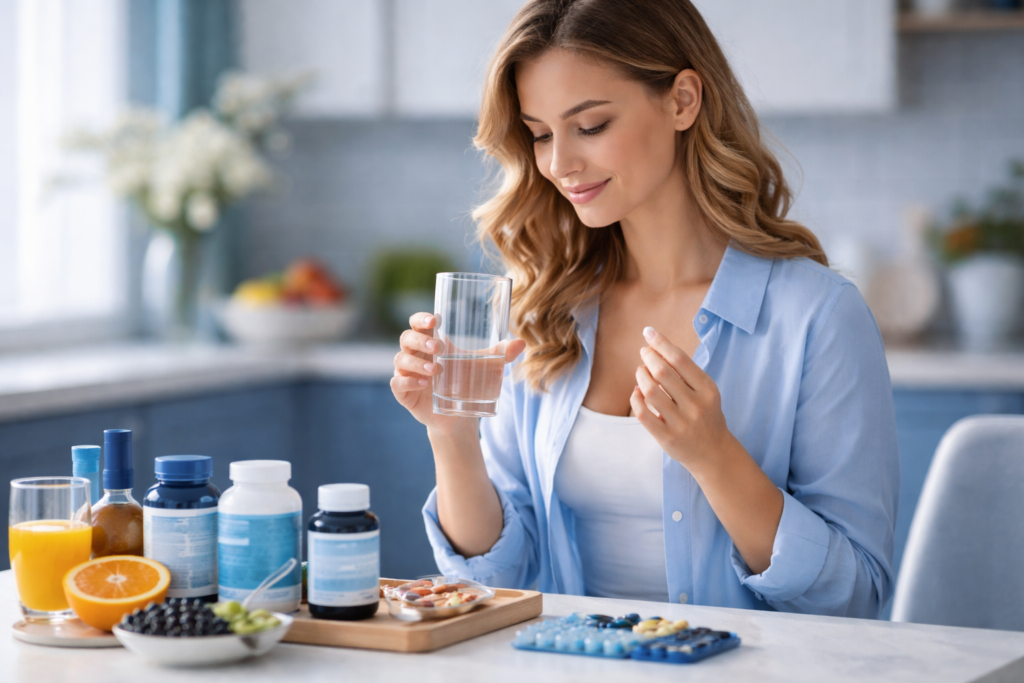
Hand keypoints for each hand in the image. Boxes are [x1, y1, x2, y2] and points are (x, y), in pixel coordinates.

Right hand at [390, 312, 525, 435]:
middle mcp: (415, 354)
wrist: (458, 416)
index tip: (435, 320)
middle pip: (406, 338)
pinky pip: (397, 383)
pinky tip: (423, 383)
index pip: (417, 323)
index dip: (421, 318)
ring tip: (436, 371)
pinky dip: (407, 381)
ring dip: (416, 363)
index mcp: (430, 342)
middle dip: (419, 341)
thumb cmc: (466, 382)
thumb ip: (500, 354)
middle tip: (438, 348)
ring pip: (401, 360)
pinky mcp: (403, 392)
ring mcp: (407, 372)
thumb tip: (521, 343)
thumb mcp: (483, 367)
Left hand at [630, 326, 732, 476]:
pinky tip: (638, 391)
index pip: (680, 359)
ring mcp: (681, 423)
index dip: (661, 343)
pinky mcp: (666, 437)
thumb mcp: (705, 391)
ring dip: (641, 376)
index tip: (648, 332)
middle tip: (644, 352)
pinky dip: (636, 398)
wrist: (713, 453)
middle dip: (648, 357)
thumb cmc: (706, 414)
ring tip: (641, 371)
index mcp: (707, 390)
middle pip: (663, 372)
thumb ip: (685, 371)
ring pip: (650, 391)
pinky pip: (643, 413)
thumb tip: (655, 345)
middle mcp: (695, 406)